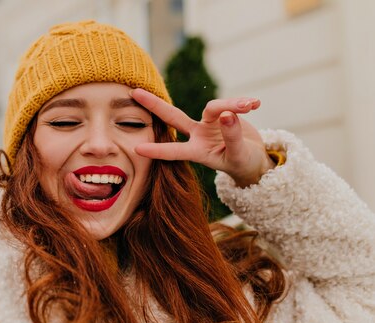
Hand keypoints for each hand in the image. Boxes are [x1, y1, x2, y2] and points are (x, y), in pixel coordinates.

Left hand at [130, 88, 275, 186]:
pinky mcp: (221, 113)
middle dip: (154, 105)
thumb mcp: (239, 156)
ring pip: (213, 107)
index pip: (174, 151)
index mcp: (197, 152)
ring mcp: (208, 123)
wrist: (255, 158)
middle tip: (134, 92)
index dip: (157, 151)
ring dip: (232, 104)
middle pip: (173, 116)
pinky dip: (243, 102)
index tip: (137, 149)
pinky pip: (229, 103)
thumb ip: (232, 137)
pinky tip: (255, 104)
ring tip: (250, 105)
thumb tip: (226, 114)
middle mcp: (198, 135)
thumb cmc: (243, 163)